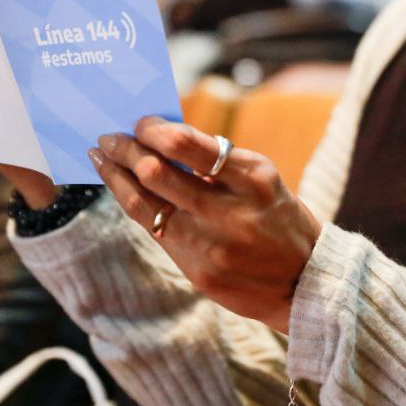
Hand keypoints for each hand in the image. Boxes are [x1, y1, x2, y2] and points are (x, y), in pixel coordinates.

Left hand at [92, 117, 321, 333]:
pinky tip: (122, 190)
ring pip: (144, 205)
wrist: (304, 282)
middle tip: (108, 138)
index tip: (139, 122)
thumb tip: (162, 140)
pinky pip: (154, 231)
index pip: (186, 145)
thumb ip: (217, 164)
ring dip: (116, 177)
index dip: (153, 130)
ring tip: (101, 159)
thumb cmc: (279, 219)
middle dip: (125, 150)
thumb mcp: (262, 182)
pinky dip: (133, 205)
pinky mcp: (197, 272)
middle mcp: (230, 212)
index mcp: (252, 178)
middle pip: (156, 174)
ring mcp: (211, 246)